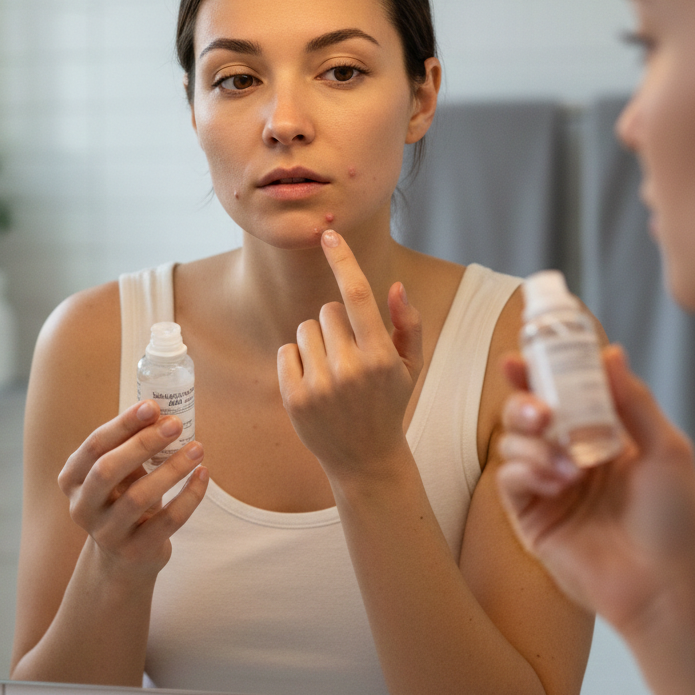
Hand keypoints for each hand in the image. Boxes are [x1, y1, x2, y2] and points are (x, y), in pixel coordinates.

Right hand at [57, 399, 208, 579]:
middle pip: (108, 469)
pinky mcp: (135, 551)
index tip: (152, 407)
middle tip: (175, 424)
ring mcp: (107, 533)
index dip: (123, 424)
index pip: (94, 445)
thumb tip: (160, 412)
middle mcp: (83, 507)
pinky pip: (168, 520)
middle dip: (143, 443)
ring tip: (197, 448)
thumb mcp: (119, 471)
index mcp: (73, 479)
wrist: (123, 557)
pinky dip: (189, 496)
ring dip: (172, 469)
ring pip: (139, 497)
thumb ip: (131, 444)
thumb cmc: (122, 499)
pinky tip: (203, 475)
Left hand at [277, 229, 423, 483]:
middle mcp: (350, 369)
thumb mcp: (409, 366)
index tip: (328, 235)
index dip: (342, 261)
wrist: (366, 460)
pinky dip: (297, 361)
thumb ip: (408, 324)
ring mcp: (319, 385)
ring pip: (304, 330)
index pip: (357, 296)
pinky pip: (286, 352)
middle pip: (327, 312)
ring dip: (315, 342)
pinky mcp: (294, 398)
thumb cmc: (389, 404)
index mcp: (381, 356)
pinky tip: (314, 384)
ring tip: (332, 371)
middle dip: (336, 325)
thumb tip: (395, 286)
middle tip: (349, 355)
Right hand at [496, 344, 694, 632]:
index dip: (536, 374)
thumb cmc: (675, 524)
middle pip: (525, 415)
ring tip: (565, 467)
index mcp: (599, 439)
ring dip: (531, 445)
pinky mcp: (529, 517)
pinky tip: (554, 483)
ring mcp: (546, 487)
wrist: (665, 587)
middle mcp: (568, 458)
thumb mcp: (666, 450)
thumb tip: (610, 352)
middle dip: (524, 405)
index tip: (520, 357)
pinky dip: (525, 473)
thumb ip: (633, 400)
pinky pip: (508, 480)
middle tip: (541, 412)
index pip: (559, 395)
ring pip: (511, 444)